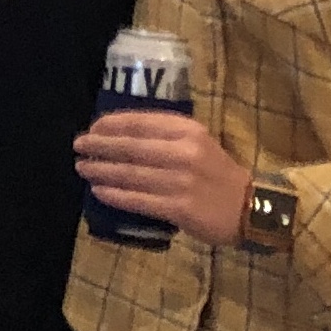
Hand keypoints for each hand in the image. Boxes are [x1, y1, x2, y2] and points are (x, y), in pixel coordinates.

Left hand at [74, 109, 253, 245]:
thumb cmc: (218, 174)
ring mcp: (181, 181)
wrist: (251, 208)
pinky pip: (139, 200)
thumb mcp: (198, 143)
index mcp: (189, 131)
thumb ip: (166, 136)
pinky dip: (115, 195)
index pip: (141, 122)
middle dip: (100, 145)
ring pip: (130, 174)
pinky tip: (98, 191)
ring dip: (101, 170)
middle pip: (131, 147)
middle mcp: (184, 152)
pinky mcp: (179, 208)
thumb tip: (120, 135)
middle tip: (79, 145)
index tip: (94, 127)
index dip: (112, 124)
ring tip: (82, 167)